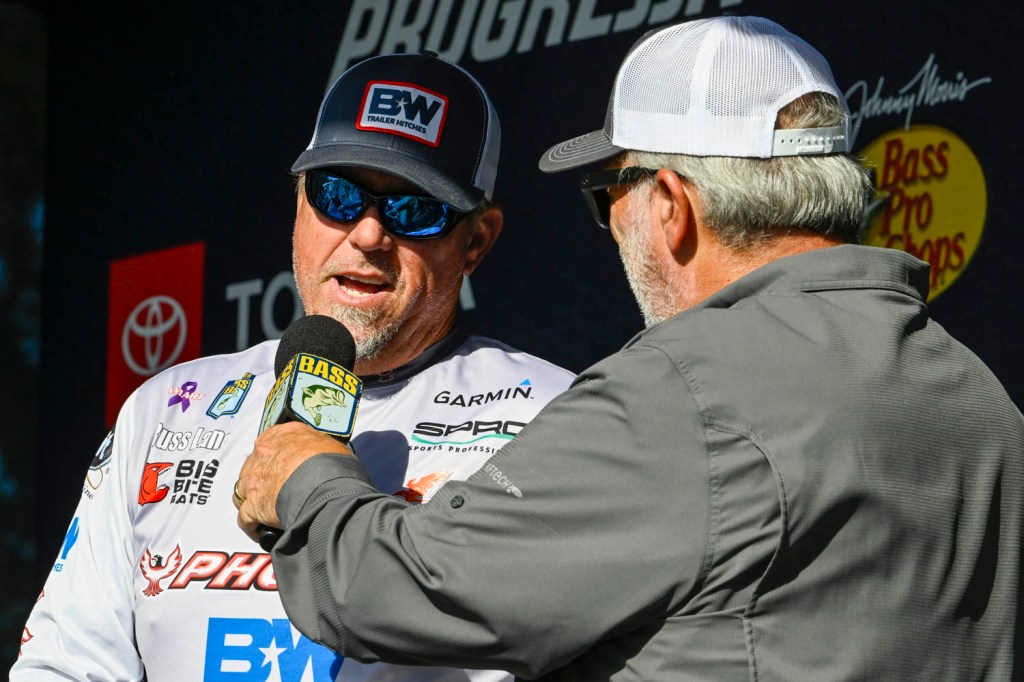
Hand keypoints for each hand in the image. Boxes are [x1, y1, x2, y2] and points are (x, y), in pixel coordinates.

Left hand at [234, 421, 352, 543]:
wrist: (325, 485)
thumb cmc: (332, 464)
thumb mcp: (328, 444)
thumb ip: (316, 447)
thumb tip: (320, 456)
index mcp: (282, 436)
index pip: (269, 439)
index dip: (274, 454)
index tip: (280, 462)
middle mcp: (263, 454)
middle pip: (252, 465)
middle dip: (260, 477)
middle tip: (275, 489)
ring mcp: (254, 480)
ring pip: (242, 490)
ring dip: (250, 500)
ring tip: (263, 511)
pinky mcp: (253, 505)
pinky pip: (245, 518)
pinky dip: (251, 526)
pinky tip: (261, 532)